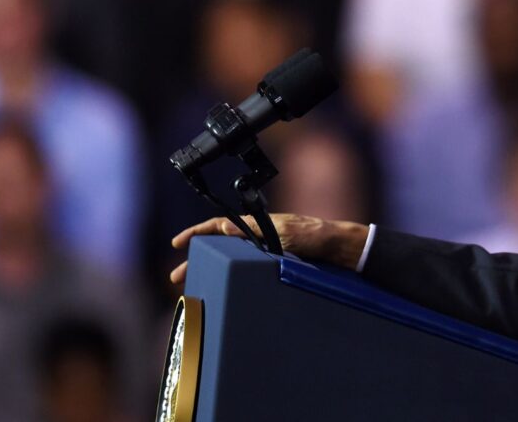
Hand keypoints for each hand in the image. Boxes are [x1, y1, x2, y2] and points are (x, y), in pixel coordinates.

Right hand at [169, 213, 368, 283]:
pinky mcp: (275, 267)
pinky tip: (224, 292)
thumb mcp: (286, 232)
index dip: (197, 233)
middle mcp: (258, 239)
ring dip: (212, 272)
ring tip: (195, 287)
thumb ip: (256, 231)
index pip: (219, 226)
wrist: (340, 250)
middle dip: (197, 260)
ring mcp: (266, 253)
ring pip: (230, 262)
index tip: (177, 243)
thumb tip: (225, 227)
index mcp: (258, 226)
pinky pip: (246, 272)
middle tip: (176, 277)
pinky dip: (231, 280)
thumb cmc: (316, 236)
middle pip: (220, 247)